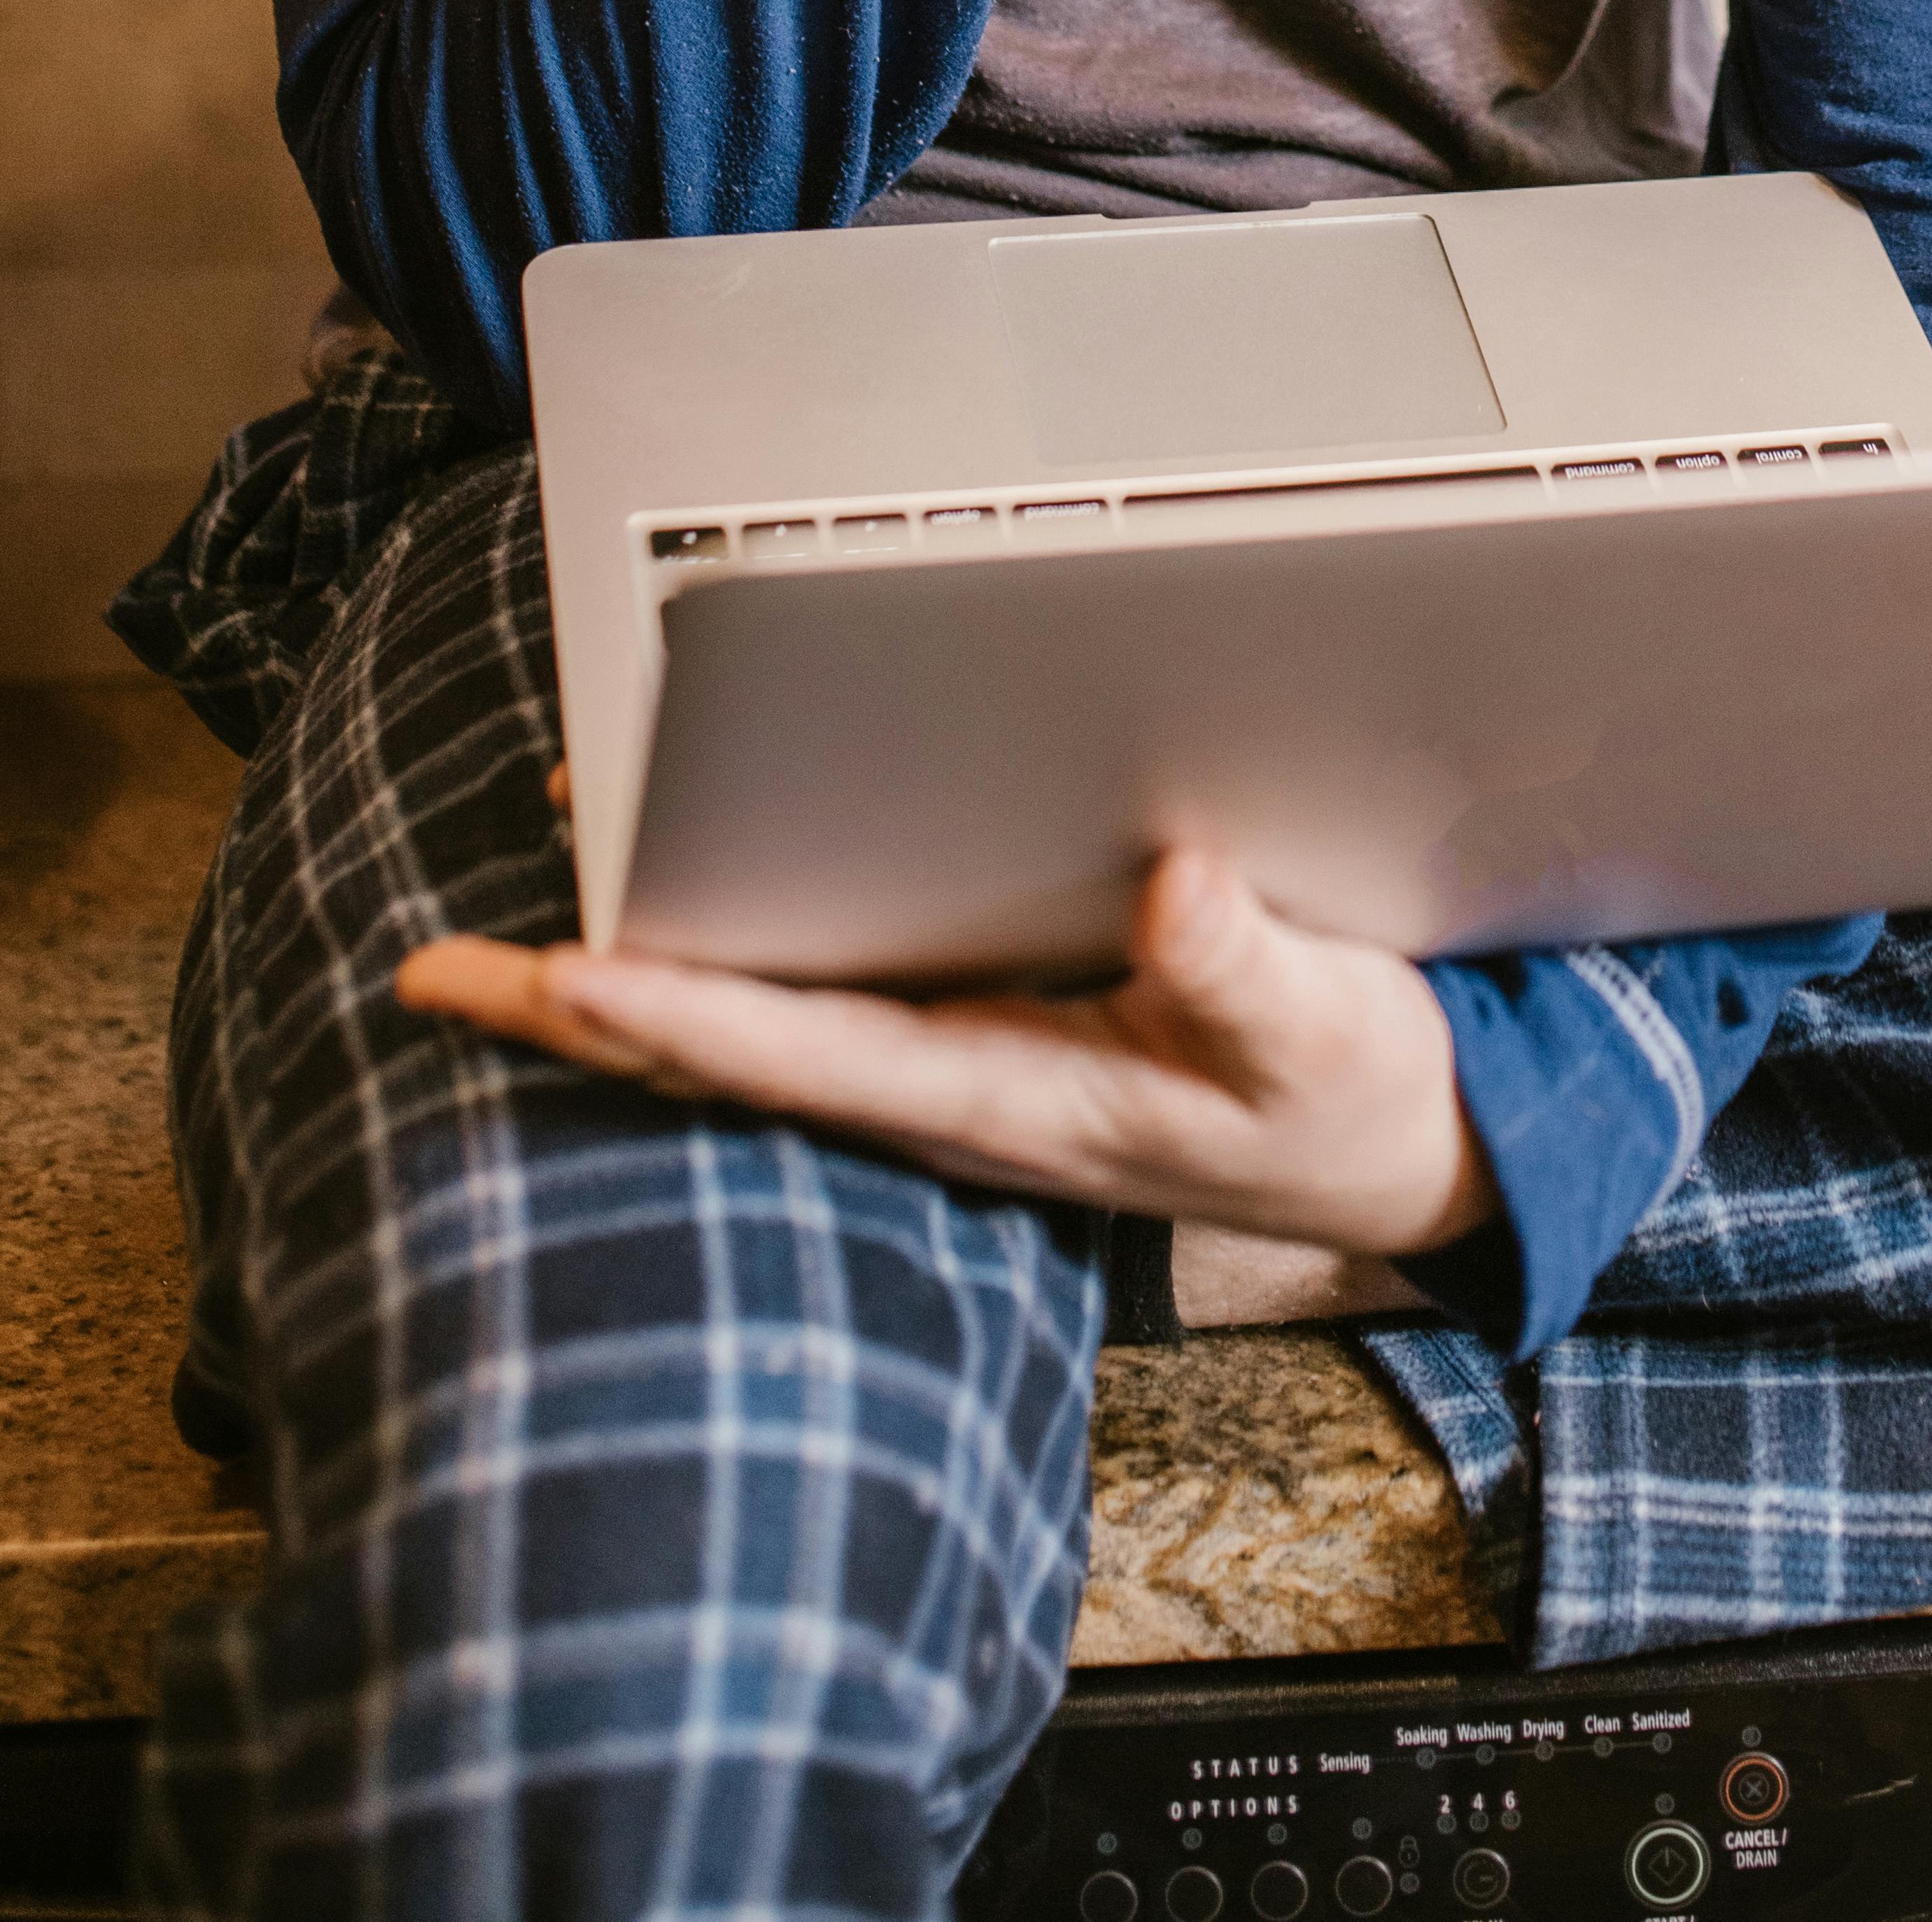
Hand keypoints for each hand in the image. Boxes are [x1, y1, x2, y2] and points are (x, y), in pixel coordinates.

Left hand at [396, 844, 1497, 1260]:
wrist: (1398, 1151)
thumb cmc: (1352, 1089)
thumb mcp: (1324, 1030)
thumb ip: (1247, 971)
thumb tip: (1178, 882)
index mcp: (1023, 1099)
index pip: (820, 1054)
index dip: (690, 1015)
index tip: (568, 974)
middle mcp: (958, 1092)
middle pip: (732, 1052)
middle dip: (581, 1010)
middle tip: (432, 971)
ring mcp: (957, 1071)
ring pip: (751, 1031)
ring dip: (620, 988)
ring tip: (493, 941)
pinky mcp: (977, 1035)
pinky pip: (808, 1004)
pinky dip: (713, 962)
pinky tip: (661, 917)